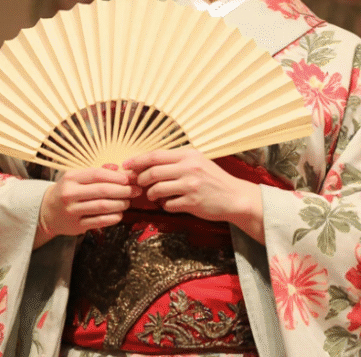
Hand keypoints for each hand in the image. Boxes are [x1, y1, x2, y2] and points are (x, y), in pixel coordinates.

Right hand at [33, 165, 139, 247]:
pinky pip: (99, 221)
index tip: (129, 179)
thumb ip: (97, 173)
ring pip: (102, 206)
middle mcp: (70, 194)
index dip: (116, 177)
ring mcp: (72, 211)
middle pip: (102, 191)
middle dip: (123, 190)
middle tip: (135, 191)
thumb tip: (120, 170)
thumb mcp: (76, 177)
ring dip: (120, 204)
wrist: (47, 212)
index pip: (97, 175)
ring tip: (128, 202)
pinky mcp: (76, 226)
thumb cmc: (67, 191)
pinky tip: (119, 214)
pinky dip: (113, 218)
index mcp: (71, 178)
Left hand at [123, 149, 264, 242]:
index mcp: (188, 155)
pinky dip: (165, 205)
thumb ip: (176, 161)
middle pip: (153, 172)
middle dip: (141, 179)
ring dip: (151, 194)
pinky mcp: (192, 202)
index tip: (126, 166)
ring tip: (154, 195)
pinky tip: (170, 203)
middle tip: (138, 184)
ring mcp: (190, 185)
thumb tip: (148, 164)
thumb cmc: (213, 179)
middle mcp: (189, 167)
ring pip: (157, 189)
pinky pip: (168, 205)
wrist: (234, 197)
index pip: (156, 155)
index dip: (138, 160)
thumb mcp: (197, 162)